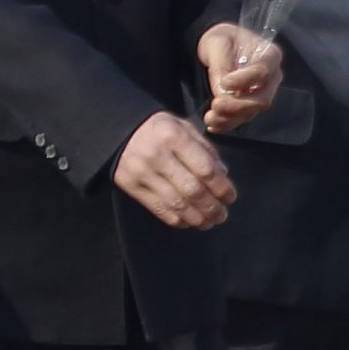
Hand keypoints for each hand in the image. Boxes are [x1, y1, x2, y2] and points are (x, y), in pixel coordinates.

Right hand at [113, 111, 236, 229]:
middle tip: (222, 215)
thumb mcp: (182, 126)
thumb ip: (204, 149)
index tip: (230, 197)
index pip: (205, 169)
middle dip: (211, 207)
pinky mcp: (131, 187)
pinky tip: (188, 221)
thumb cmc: (158, 129)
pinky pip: (159, 209)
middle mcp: (158, 155)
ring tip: (209, 222)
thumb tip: (223, 175)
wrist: (118, 130)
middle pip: (192, 190)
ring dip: (197, 218)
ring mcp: (142, 173)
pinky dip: (177, 220)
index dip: (222, 188)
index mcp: (174, 137)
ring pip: (176, 204)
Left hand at [198, 25, 281, 134]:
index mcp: (269, 55)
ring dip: (230, 119)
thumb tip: (222, 93)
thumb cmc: (222, 39)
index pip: (262, 72)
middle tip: (215, 105)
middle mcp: (272, 77)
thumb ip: (221, 65)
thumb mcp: (218, 43)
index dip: (244, 80)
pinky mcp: (250, 105)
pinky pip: (242, 118)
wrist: (219, 47)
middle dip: (238, 106)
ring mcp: (262, 93)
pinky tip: (213, 125)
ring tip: (209, 118)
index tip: (224, 82)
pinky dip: (227, 124)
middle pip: (262, 99)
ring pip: (251, 112)